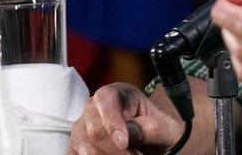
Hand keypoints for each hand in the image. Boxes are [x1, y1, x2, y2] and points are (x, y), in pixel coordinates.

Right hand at [68, 82, 182, 153]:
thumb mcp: (166, 128)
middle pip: (93, 129)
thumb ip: (151, 128)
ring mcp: (81, 128)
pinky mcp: (76, 147)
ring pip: (86, 149)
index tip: (123, 143)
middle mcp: (94, 108)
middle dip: (115, 150)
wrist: (153, 144)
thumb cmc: (160, 132)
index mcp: (118, 93)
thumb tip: (128, 133)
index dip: (111, 121)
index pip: (105, 99)